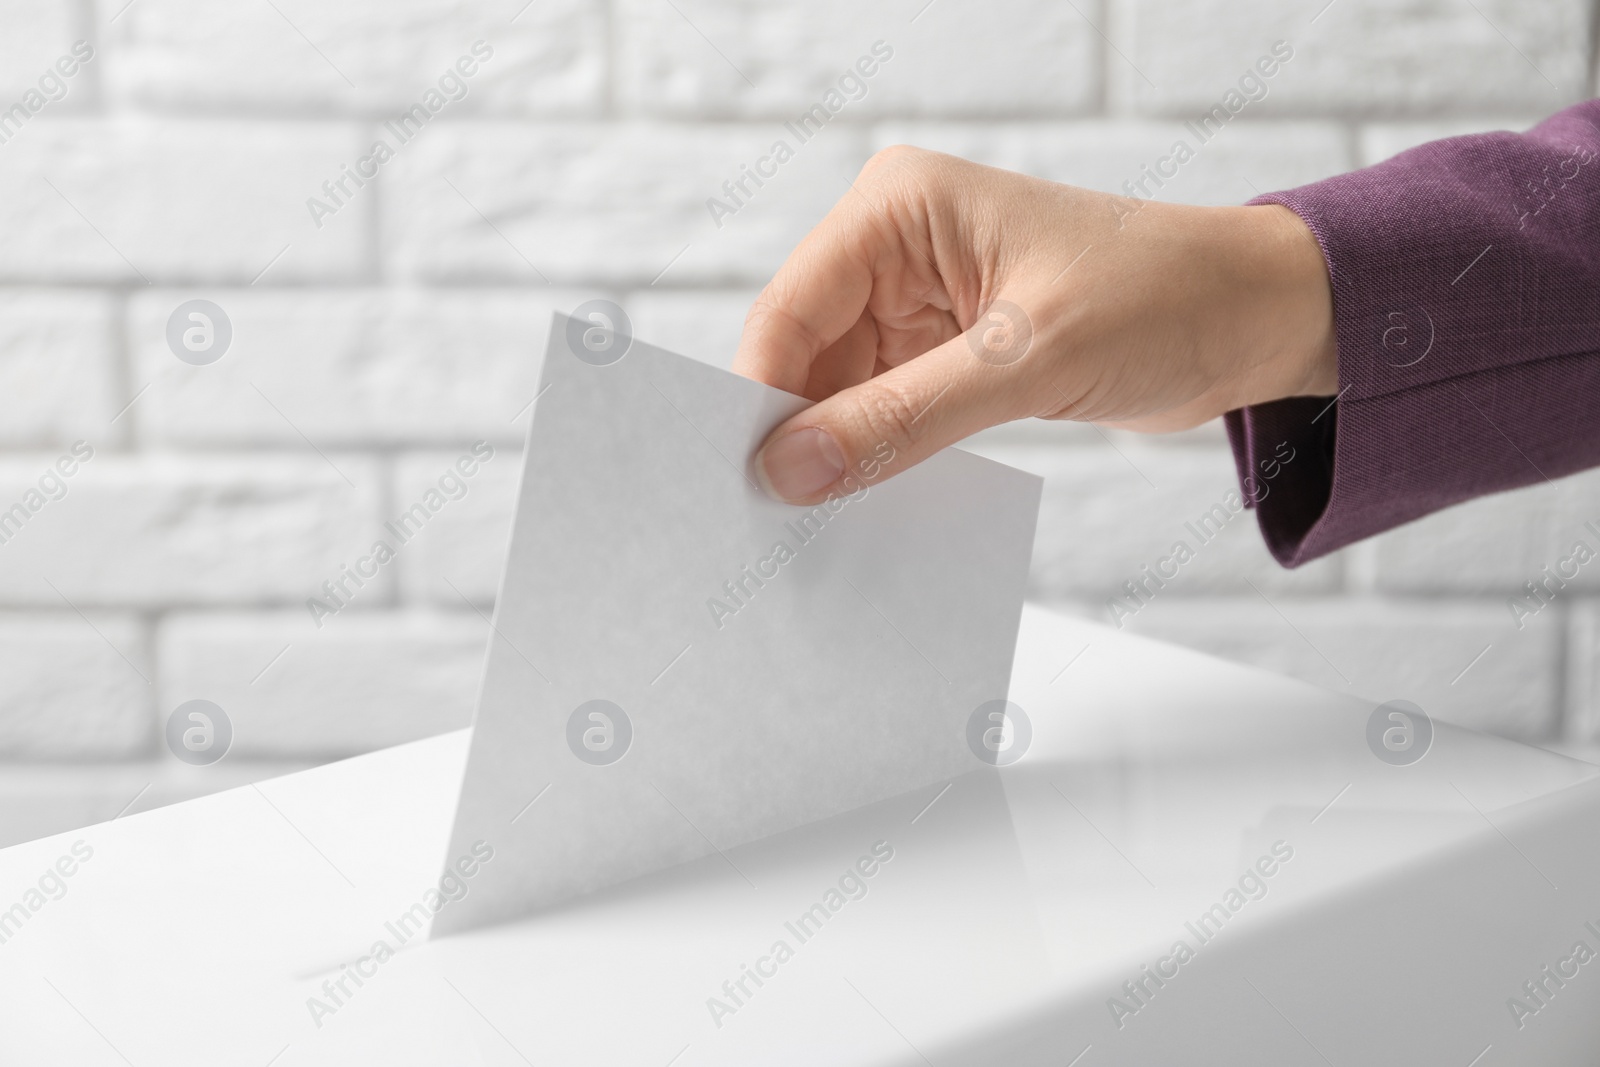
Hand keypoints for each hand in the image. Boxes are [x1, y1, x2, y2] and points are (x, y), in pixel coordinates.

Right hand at [733, 146, 1337, 503]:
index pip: (792, 308)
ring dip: (839, 451)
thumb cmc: (1162, 298)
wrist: (1254, 318)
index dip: (764, 396)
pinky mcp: (948, 349)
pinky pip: (885, 410)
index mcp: (900, 207)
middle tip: (781, 519)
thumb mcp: (1026, 360)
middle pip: (804, 353)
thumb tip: (793, 472)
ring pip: (839, 390)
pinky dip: (878, 455)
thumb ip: (902, 418)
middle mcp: (896, 245)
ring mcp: (919, 300)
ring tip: (826, 522)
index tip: (753, 483)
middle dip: (798, 432)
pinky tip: (874, 501)